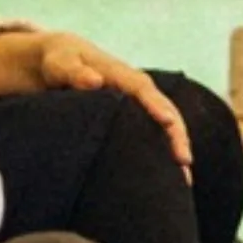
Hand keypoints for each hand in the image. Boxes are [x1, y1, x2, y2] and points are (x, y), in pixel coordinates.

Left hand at [34, 33, 194, 177]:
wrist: (60, 62)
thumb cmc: (59, 63)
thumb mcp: (60, 63)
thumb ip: (73, 71)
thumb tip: (95, 81)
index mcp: (121, 75)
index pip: (144, 90)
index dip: (156, 105)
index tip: (167, 122)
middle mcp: (136, 90)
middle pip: (165, 109)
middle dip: (177, 134)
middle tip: (184, 161)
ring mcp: (137, 105)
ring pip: (165, 125)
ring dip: (175, 149)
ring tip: (184, 180)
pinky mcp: (131, 118)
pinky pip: (152, 135)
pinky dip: (161, 153)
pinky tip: (167, 177)